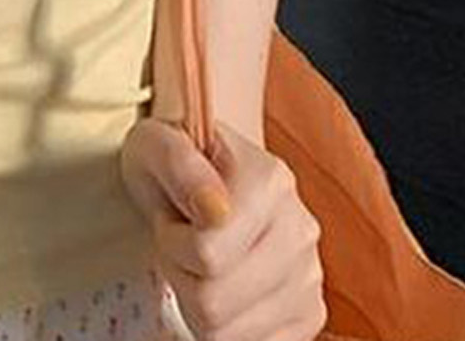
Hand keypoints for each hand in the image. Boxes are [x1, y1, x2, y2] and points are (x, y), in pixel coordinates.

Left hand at [119, 116, 326, 340]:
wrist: (203, 174)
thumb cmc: (172, 160)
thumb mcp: (153, 143)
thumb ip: (177, 163)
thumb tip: (215, 210)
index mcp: (270, 181)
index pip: (207, 254)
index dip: (170, 241)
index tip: (171, 216)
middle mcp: (301, 230)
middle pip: (215, 300)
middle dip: (180, 273)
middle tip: (179, 241)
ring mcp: (310, 276)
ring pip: (228, 332)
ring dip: (195, 301)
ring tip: (199, 260)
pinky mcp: (309, 313)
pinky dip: (222, 327)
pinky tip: (220, 287)